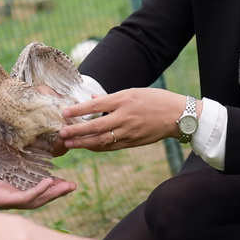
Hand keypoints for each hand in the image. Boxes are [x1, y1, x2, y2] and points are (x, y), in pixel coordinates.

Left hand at [0, 157, 75, 209]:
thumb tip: (2, 132)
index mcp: (6, 187)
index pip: (32, 189)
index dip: (48, 186)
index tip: (62, 178)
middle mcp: (8, 196)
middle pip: (39, 197)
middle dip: (57, 191)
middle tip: (73, 185)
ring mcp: (6, 200)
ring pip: (36, 200)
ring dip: (53, 193)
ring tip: (68, 186)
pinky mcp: (1, 201)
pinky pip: (24, 198)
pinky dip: (38, 191)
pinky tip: (49, 184)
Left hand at [59, 88, 196, 150]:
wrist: (177, 115)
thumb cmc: (155, 100)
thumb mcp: (133, 92)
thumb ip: (111, 98)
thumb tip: (92, 99)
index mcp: (124, 100)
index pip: (96, 106)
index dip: (78, 110)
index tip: (64, 113)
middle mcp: (125, 117)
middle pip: (96, 127)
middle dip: (77, 131)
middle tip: (62, 133)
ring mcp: (129, 131)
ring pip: (102, 140)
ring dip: (84, 143)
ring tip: (70, 143)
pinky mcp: (133, 142)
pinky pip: (112, 146)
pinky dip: (98, 147)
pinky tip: (88, 147)